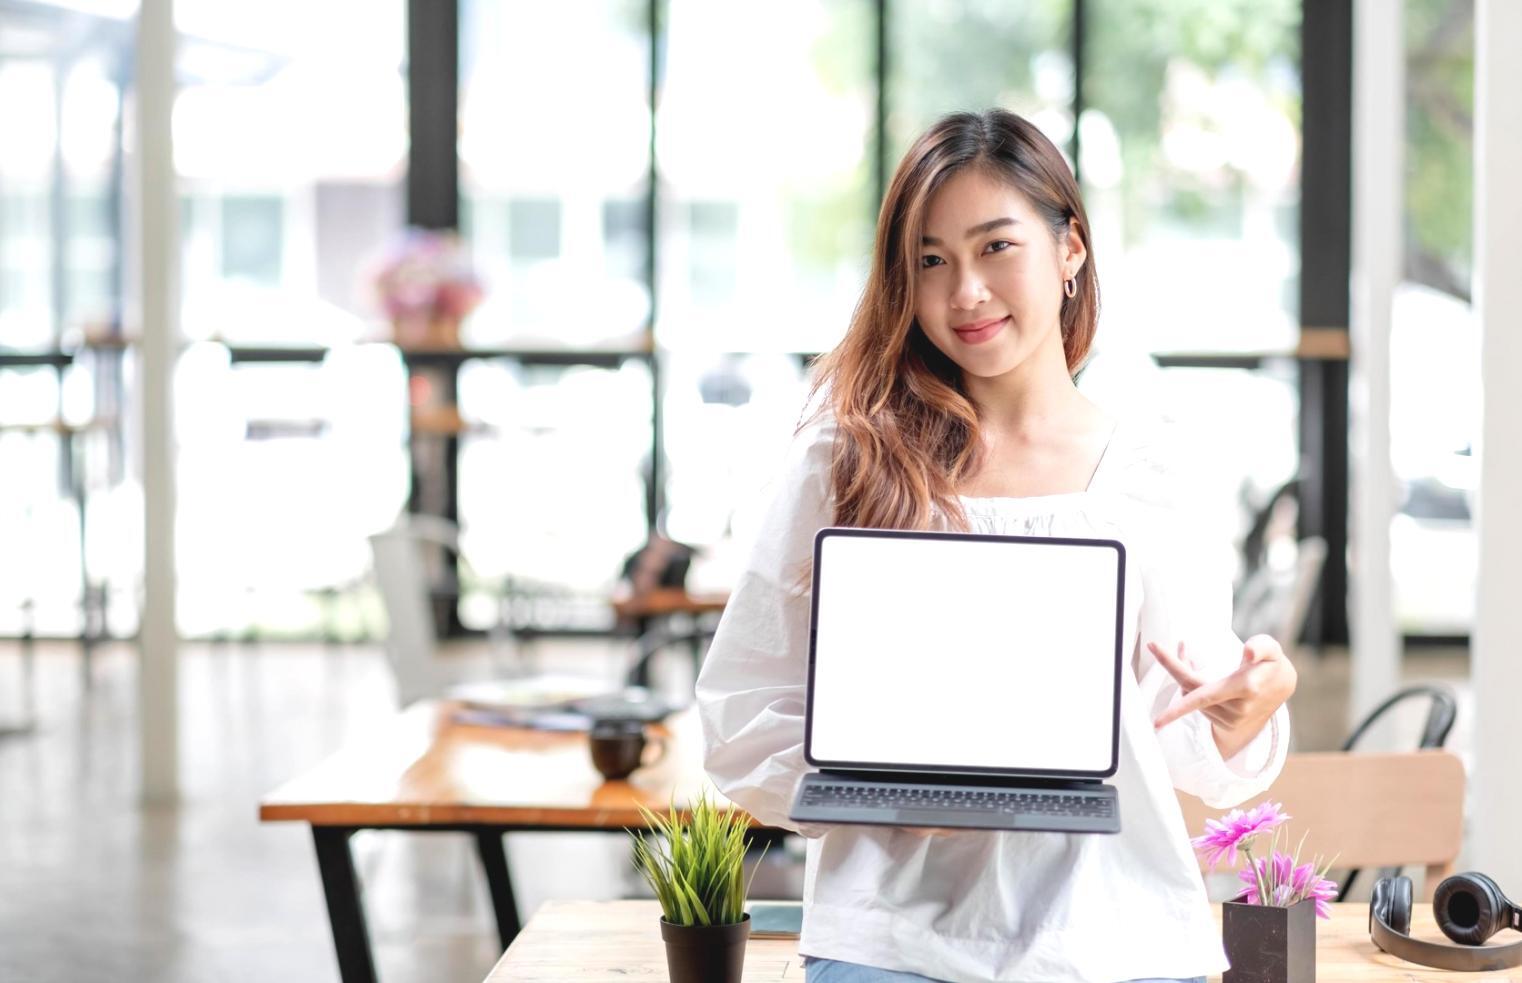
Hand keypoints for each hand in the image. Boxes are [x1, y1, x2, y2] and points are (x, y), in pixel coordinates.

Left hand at [1148, 634, 1296, 760]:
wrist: (1282, 688)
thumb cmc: (1271, 663)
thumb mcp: (1272, 648)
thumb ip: (1261, 647)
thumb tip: (1248, 652)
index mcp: (1244, 689)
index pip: (1201, 690)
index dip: (1174, 671)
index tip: (1154, 655)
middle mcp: (1236, 709)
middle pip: (1190, 690)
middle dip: (1172, 668)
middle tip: (1155, 646)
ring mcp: (1231, 720)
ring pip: (1193, 697)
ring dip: (1186, 676)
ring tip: (1189, 656)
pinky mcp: (1226, 725)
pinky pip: (1198, 705)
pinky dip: (1192, 690)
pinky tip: (1200, 677)